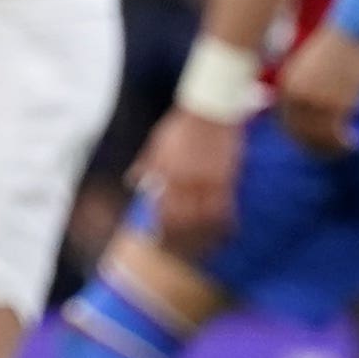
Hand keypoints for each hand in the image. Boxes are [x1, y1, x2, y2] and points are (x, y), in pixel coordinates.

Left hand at [133, 106, 247, 258]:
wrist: (210, 108)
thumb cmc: (182, 125)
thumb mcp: (157, 143)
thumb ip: (146, 165)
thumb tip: (133, 183)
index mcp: (165, 172)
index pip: (161, 209)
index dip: (161, 229)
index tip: (160, 240)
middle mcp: (183, 180)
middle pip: (182, 219)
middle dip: (181, 238)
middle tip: (182, 250)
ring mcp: (205, 180)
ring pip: (203, 218)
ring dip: (203, 235)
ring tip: (205, 246)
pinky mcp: (225, 177)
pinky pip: (225, 208)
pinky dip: (225, 222)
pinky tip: (226, 231)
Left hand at [274, 24, 358, 155]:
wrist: (353, 29)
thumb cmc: (337, 45)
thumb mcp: (310, 66)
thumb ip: (306, 88)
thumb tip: (311, 111)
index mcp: (287, 85)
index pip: (286, 121)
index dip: (298, 136)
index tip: (310, 143)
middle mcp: (297, 96)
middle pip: (300, 132)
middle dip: (313, 145)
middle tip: (326, 152)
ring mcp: (316, 102)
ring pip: (318, 136)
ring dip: (328, 147)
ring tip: (341, 150)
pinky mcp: (336, 105)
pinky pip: (335, 134)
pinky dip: (342, 143)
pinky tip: (351, 144)